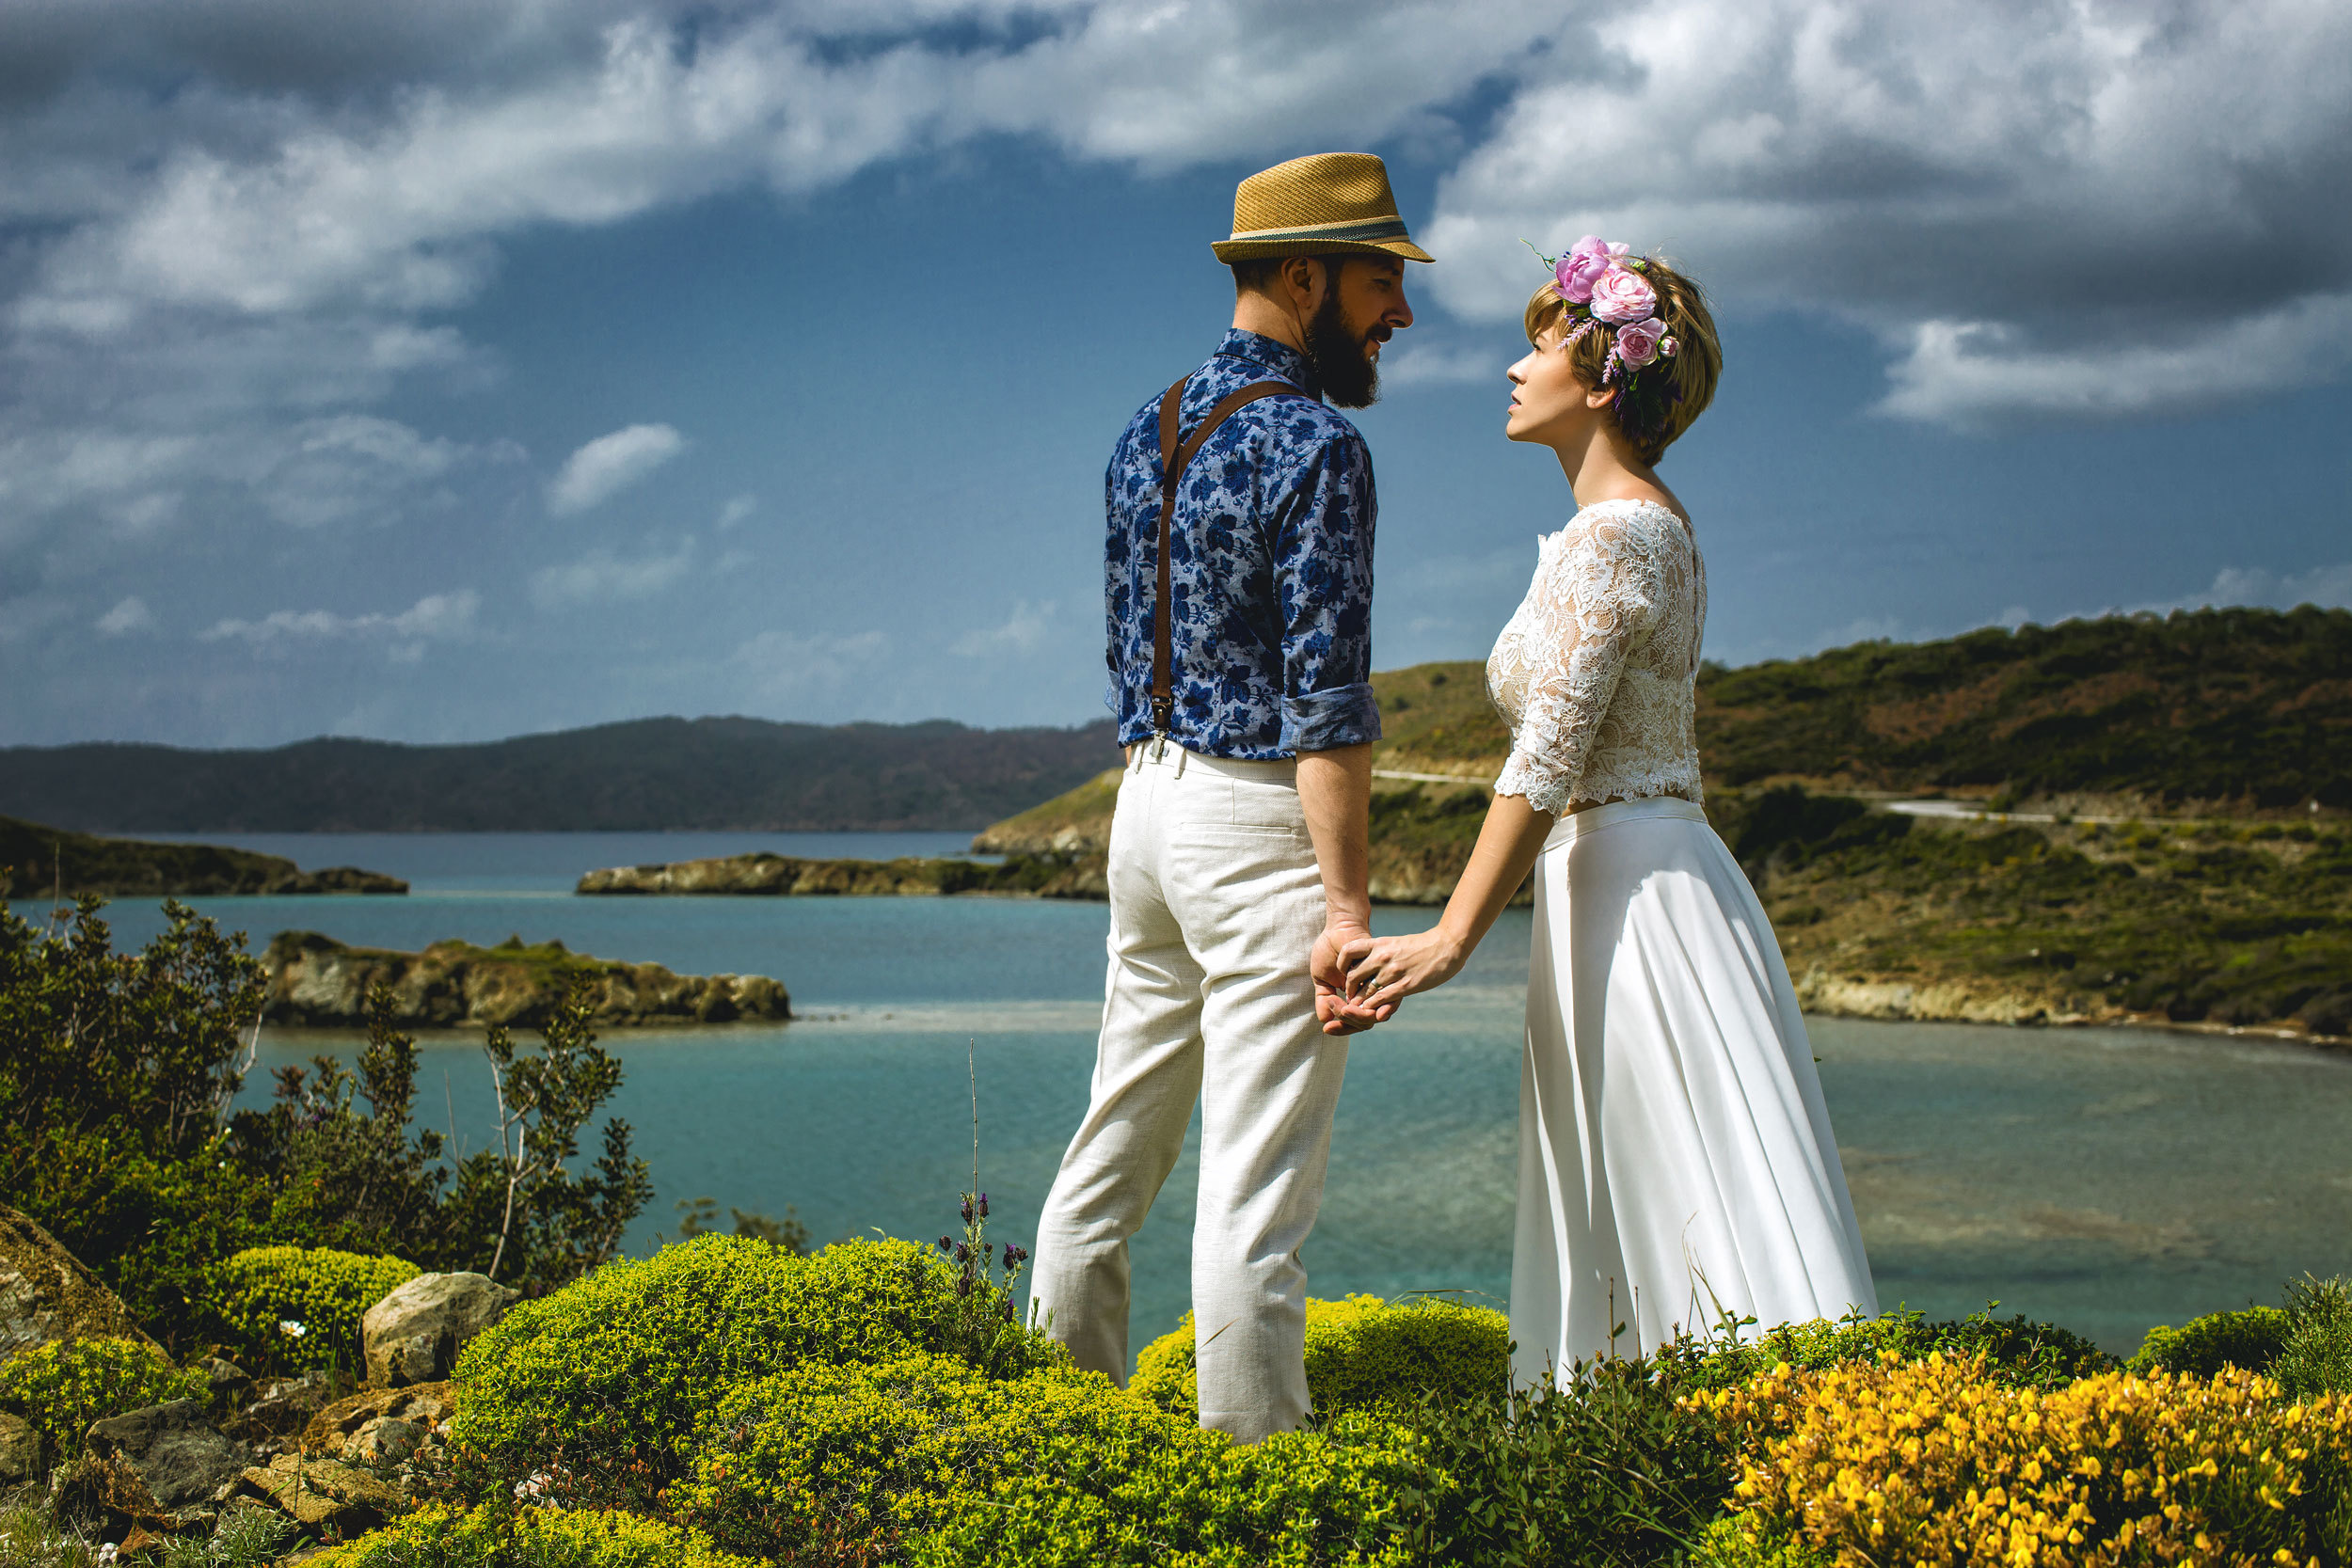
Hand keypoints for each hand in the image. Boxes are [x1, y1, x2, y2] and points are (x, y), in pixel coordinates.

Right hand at [1311, 919, 1391, 1034]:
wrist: (1339, 928)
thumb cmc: (1329, 951)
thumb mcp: (1322, 979)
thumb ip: (1324, 1000)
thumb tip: (1325, 1021)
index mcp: (1357, 998)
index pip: (1355, 1023)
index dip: (1342, 1028)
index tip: (1327, 1030)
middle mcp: (1370, 994)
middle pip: (1367, 1022)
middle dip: (1349, 1021)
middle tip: (1336, 1011)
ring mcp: (1377, 983)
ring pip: (1375, 1011)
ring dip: (1357, 1013)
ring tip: (1342, 1006)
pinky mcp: (1382, 971)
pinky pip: (1379, 993)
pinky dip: (1364, 999)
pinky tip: (1351, 996)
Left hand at [1340, 927, 1466, 1013]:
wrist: (1446, 945)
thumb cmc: (1421, 945)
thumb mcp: (1395, 942)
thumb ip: (1380, 952)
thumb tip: (1366, 961)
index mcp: (1379, 944)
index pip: (1347, 951)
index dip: (1342, 964)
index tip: (1346, 972)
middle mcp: (1383, 957)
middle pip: (1352, 976)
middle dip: (1349, 989)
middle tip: (1349, 996)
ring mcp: (1394, 972)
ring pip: (1365, 991)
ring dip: (1359, 1001)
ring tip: (1357, 1007)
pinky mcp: (1406, 985)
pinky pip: (1381, 999)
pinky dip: (1372, 1006)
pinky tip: (1370, 1009)